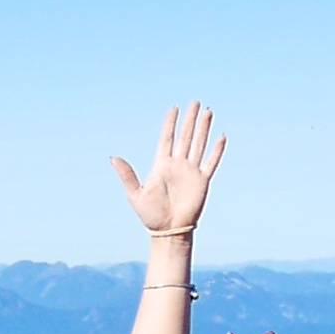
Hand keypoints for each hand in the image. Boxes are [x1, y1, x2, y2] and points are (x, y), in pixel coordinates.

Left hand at [113, 103, 225, 239]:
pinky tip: (221, 137)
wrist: (168, 231)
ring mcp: (191, 172)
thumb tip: (113, 157)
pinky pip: (211, 163)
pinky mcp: (202, 181)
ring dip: (204, 128)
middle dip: (190, 119)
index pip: (167, 138)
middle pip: (186, 136)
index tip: (174, 108)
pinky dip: (217, 150)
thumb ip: (126, 174)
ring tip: (208, 111)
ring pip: (199, 144)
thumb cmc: (150, 215)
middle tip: (196, 102)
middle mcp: (178, 165)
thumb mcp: (135, 194)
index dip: (171, 123)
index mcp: (162, 165)